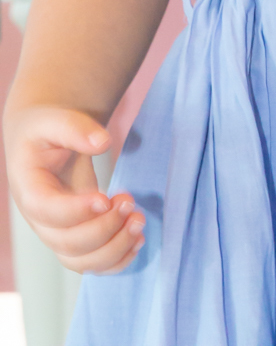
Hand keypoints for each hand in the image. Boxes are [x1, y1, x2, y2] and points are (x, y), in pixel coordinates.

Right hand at [5, 106, 144, 272]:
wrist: (44, 142)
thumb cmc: (47, 131)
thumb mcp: (55, 120)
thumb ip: (76, 128)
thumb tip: (103, 142)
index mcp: (30, 190)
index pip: (47, 211)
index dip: (76, 211)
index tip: (106, 198)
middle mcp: (41, 220)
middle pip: (67, 243)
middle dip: (104, 229)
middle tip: (131, 201)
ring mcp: (57, 233)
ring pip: (81, 261)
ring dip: (114, 248)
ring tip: (139, 220)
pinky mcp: (75, 238)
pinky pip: (93, 262)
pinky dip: (117, 259)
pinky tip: (138, 240)